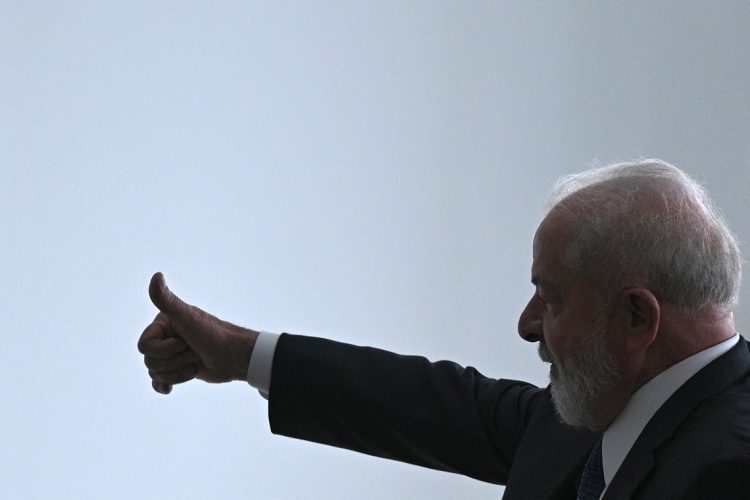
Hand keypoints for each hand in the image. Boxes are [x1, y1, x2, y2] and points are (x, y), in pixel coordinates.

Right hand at [137, 272, 258, 393]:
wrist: (235, 357)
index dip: (165, 350)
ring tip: (196, 363)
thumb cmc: (213, 336)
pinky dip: (164, 384)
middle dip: (174, 362)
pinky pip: (159, 381)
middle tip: (195, 353)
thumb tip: (157, 276)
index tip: (185, 342)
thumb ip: (168, 300)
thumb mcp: (188, 318)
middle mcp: (165, 336)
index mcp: (163, 323)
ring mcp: (172, 353)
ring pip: (155, 373)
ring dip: (178, 373)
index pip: (145, 347)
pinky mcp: (178, 368)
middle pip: (150, 361)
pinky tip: (169, 389)